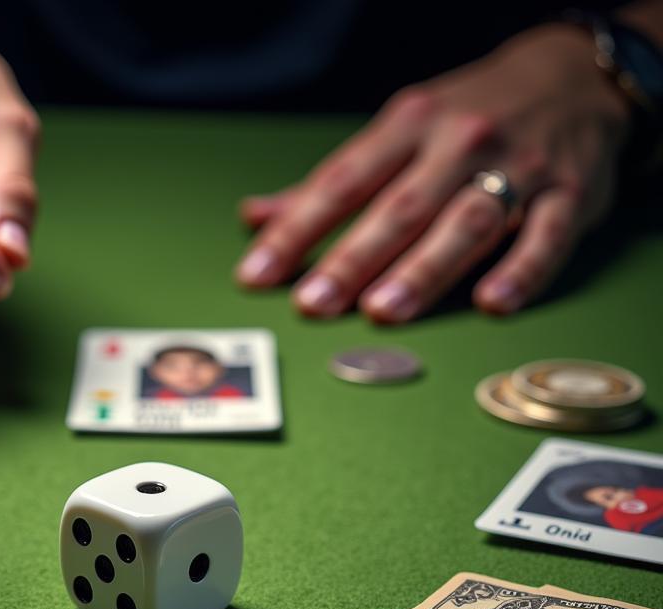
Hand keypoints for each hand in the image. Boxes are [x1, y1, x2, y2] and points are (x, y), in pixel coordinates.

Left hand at [235, 25, 631, 321]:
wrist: (574, 76)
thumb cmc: (468, 115)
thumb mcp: (399, 131)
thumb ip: (332, 184)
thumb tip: (255, 217)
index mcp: (409, 126)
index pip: (342, 182)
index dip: (296, 230)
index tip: (257, 273)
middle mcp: (460, 143)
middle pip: (399, 208)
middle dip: (352, 259)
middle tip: (313, 304)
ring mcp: (518, 168)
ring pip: (465, 223)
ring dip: (422, 270)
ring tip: (382, 312)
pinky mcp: (570, 195)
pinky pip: (547, 236)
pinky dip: (522, 270)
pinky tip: (491, 303)